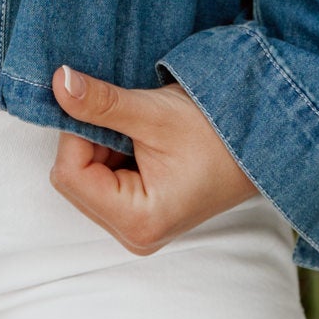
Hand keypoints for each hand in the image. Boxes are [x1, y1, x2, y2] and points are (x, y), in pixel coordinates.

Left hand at [48, 65, 261, 253]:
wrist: (260, 144)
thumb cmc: (216, 133)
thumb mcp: (154, 114)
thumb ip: (101, 102)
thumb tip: (58, 82)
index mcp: (137, 222)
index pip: (69, 174)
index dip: (78, 133)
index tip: (106, 109)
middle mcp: (133, 235)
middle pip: (73, 179)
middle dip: (90, 141)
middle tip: (130, 123)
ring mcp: (136, 228)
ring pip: (84, 177)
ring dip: (102, 146)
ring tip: (143, 134)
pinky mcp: (140, 215)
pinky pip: (101, 181)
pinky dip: (112, 154)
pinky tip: (143, 145)